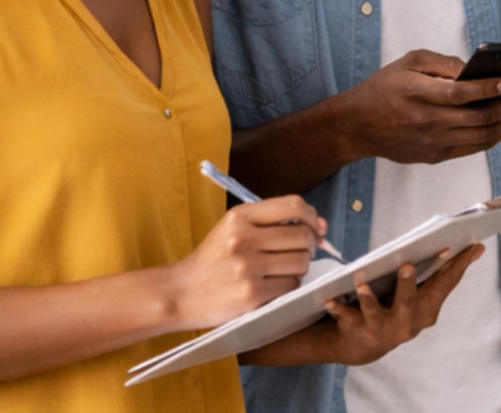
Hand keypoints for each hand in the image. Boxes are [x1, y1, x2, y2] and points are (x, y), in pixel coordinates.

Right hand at [166, 195, 324, 330]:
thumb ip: (272, 221)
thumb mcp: (234, 227)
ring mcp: (248, 268)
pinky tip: (275, 284)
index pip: (293, 206)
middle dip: (310, 244)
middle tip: (302, 251)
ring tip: (285, 269)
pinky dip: (289, 285)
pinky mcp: (251, 294)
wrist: (180, 293)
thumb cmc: (212, 260)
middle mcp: (244, 238)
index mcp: (241, 216)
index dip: (312, 216)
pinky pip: (290, 285)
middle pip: (302, 236)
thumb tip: (320, 226)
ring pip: (300, 262)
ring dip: (300, 266)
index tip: (317, 227)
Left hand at [317, 246, 483, 364]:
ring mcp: (381, 330)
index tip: (461, 244)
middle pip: (409, 303)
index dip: (454, 265)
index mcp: (427, 310)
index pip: (443, 284)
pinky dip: (338, 310)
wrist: (364, 344)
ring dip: (368, 300)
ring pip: (375, 314)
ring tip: (361, 284)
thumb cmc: (399, 308)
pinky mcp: (358, 332)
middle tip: (407, 264)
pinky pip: (347, 320)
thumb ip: (448, 272)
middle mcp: (407, 324)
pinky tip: (331, 300)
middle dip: (407, 286)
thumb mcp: (425, 293)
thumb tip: (478, 247)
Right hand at [344, 49, 500, 164]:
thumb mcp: (409, 61)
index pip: (460, 94)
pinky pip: (471, 148)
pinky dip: (493, 136)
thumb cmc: (385, 87)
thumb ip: (442, 63)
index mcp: (419, 94)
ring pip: (480, 138)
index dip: (487, 88)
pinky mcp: (434, 156)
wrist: (358, 125)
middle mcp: (428, 122)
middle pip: (479, 119)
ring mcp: (432, 143)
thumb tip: (474, 69)